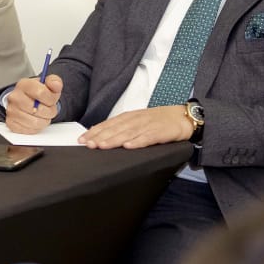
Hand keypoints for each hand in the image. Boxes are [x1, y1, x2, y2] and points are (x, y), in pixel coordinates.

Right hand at [3, 74, 62, 133]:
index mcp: (24, 84)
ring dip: (43, 121)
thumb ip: (54, 82)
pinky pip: (30, 130)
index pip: (41, 93)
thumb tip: (56, 84)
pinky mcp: (11, 124)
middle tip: (48, 109)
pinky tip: (34, 120)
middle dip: (49, 111)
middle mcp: (15, 97)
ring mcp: (11, 111)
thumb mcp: (48, 84)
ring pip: (36, 122)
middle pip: (39, 110)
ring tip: (41, 115)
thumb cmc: (37, 93)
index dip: (51, 99)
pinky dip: (36, 128)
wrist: (26, 101)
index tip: (51, 99)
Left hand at [79, 105, 193, 149]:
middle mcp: (136, 120)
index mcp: (128, 117)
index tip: (82, 140)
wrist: (181, 116)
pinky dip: (138, 142)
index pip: (108, 124)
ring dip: (114, 140)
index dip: (94, 132)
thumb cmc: (157, 121)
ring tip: (102, 146)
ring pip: (128, 133)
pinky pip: (148, 138)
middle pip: (115, 128)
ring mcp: (148, 125)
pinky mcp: (160, 132)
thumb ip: (120, 127)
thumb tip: (99, 134)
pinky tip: (129, 146)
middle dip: (100, 136)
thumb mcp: (136, 121)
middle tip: (88, 144)